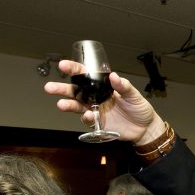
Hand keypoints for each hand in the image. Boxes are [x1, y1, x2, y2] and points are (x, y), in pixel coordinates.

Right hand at [44, 60, 166, 144]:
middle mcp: (96, 97)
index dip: (74, 70)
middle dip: (62, 89)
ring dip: (68, 105)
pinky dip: (86, 117)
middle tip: (50, 87)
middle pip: (75, 91)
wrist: (145, 128)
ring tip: (61, 104)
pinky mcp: (98, 122)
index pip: (86, 75)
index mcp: (103, 86)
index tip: (64, 65)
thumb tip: (114, 76)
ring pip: (77, 105)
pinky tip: (87, 115)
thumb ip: (124, 86)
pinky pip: (88, 119)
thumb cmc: (139, 108)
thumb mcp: (134, 95)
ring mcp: (95, 109)